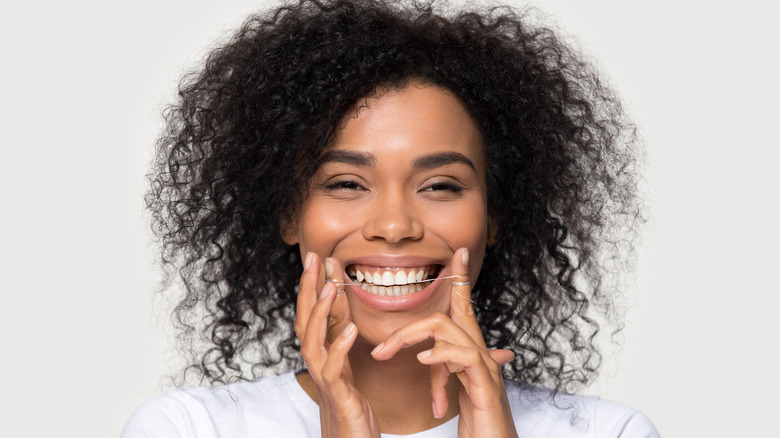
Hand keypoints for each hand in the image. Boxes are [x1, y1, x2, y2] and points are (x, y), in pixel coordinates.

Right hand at [295, 253, 379, 436]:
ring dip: (319, 314)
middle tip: (313, 260)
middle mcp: (316, 361)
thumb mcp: (345, 358)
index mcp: (320, 350)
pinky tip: (351, 329)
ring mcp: (323, 377)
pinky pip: (334, 368)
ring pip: (312, 341)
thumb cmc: (349, 400)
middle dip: (307, 290)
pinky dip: (341, 347)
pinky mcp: (337, 393)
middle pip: (304, 320)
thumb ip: (340, 329)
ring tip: (329, 289)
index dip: (311, 285)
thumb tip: (337, 297)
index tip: (316, 256)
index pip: (310, 312)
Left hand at [371, 248, 517, 437]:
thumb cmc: (479, 420)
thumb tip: (430, 353)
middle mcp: (481, 353)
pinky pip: (465, 356)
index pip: (464, 306)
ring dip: (412, 339)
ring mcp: (486, 367)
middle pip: (446, 316)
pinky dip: (441, 355)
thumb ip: (445, 368)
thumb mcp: (456, 389)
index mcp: (470, 352)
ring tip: (387, 356)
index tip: (458, 253)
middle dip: (407, 328)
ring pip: (450, 330)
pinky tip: (423, 361)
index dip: (461, 279)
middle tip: (378, 351)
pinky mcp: (487, 385)